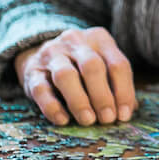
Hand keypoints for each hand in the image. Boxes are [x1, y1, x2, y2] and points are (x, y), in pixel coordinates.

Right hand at [13, 27, 135, 126]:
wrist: (40, 52)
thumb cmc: (80, 65)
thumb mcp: (102, 65)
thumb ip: (115, 85)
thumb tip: (128, 111)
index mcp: (99, 38)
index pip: (118, 64)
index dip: (124, 91)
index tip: (124, 115)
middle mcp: (75, 41)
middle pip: (92, 67)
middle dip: (102, 96)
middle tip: (107, 119)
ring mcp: (51, 54)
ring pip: (65, 75)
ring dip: (79, 101)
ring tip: (88, 120)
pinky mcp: (31, 70)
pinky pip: (41, 89)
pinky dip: (52, 107)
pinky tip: (63, 120)